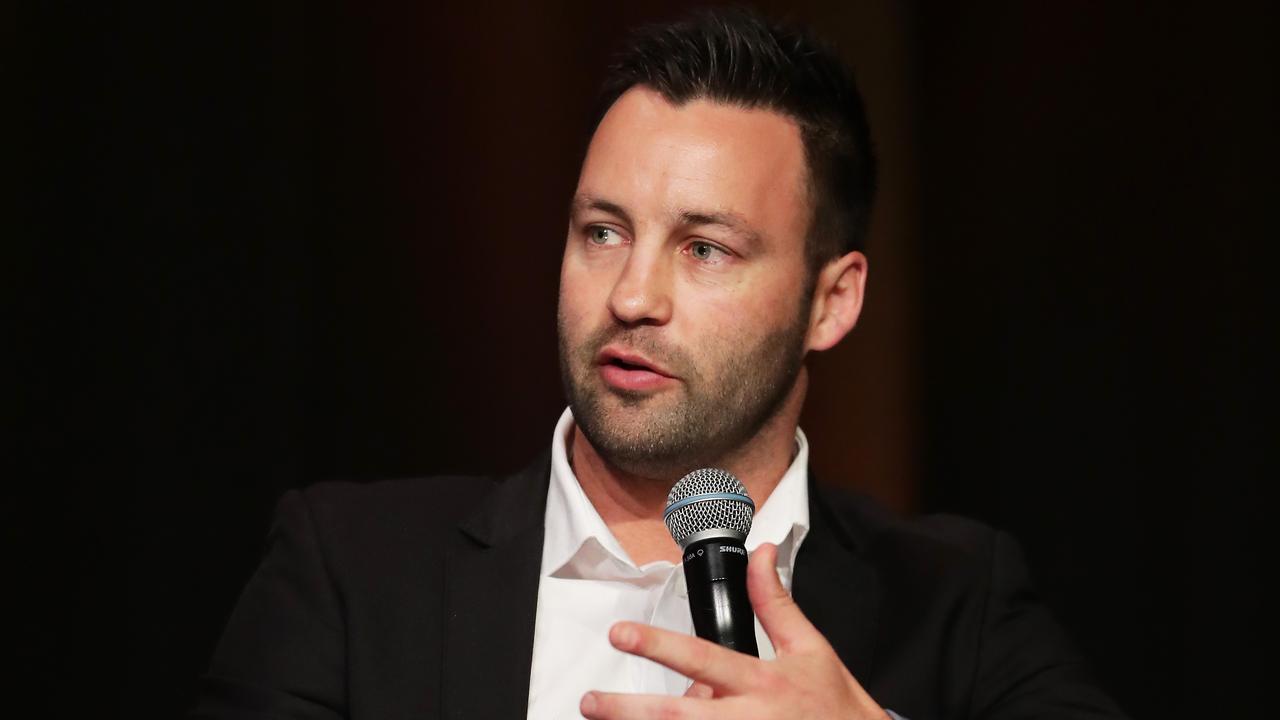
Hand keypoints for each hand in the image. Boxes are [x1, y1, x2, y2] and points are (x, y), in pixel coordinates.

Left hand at [579, 543, 888, 719]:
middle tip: (590, 700)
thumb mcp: (811, 648)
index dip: (658, 644)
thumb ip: (776, 602)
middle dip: (629, 710)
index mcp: (762, 682)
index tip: (620, 633)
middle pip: (679, 716)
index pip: (701, 658)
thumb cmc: (836, 706)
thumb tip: (761, 552)